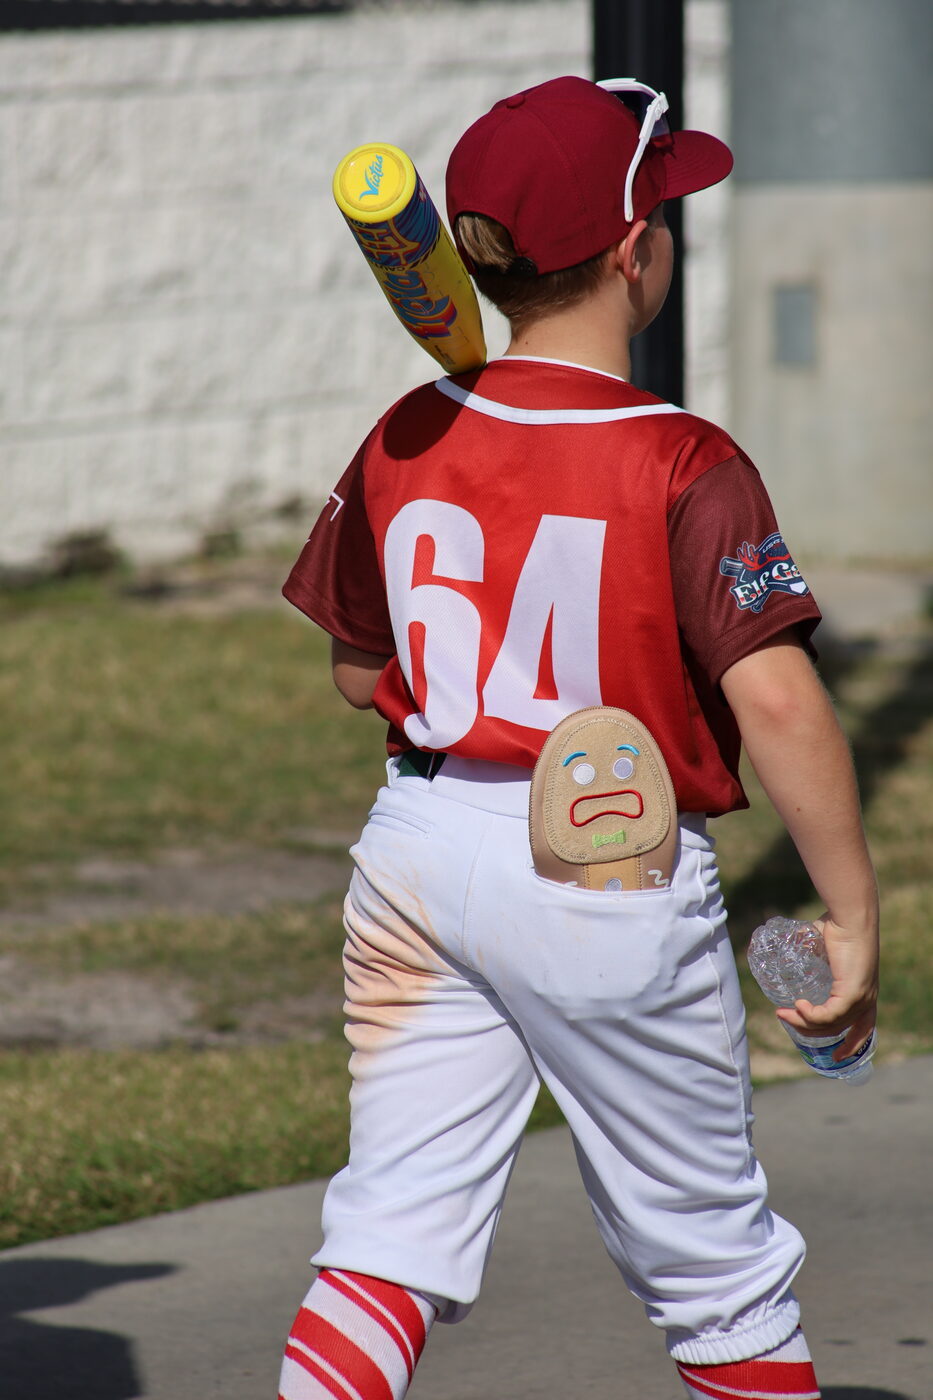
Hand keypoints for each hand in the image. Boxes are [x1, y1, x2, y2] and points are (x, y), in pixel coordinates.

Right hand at [775, 913, 878, 1060]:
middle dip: (808, 1031)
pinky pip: (829, 1016)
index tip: (835, 1057)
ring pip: (830, 1025)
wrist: (849, 918)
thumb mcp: (822, 950)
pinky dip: (811, 1015)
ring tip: (783, 1011)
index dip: (851, 1046)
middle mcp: (867, 1000)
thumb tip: (782, 953)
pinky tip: (799, 1005)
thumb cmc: (837, 926)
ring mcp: (861, 998)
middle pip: (838, 1030)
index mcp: (864, 994)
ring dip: (802, 1022)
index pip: (863, 1029)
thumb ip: (809, 957)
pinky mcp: (853, 993)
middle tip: (783, 1017)